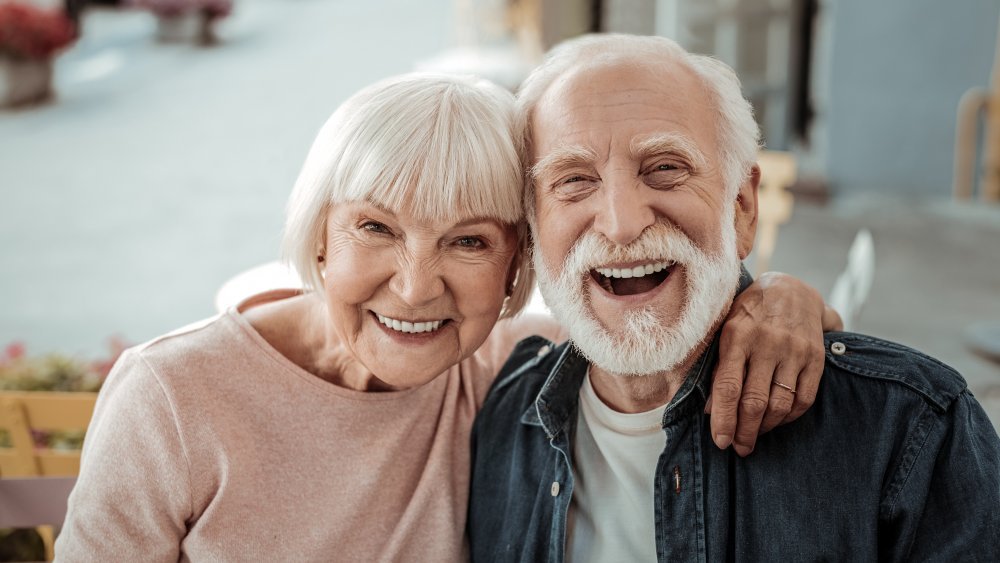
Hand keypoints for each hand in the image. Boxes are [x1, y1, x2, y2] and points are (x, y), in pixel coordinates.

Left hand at [705, 271, 833, 456]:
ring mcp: (794, 351)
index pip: (727, 387)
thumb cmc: (749, 314)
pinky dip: (789, 418)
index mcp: (737, 336)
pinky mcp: (815, 358)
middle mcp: (767, 343)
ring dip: (765, 428)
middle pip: (754, 401)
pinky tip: (777, 421)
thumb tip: (710, 410)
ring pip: (779, 404)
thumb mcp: (725, 331)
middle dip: (745, 432)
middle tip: (739, 448)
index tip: (721, 441)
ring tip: (755, 436)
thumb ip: (719, 368)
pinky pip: (803, 399)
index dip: (723, 419)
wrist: (791, 289)